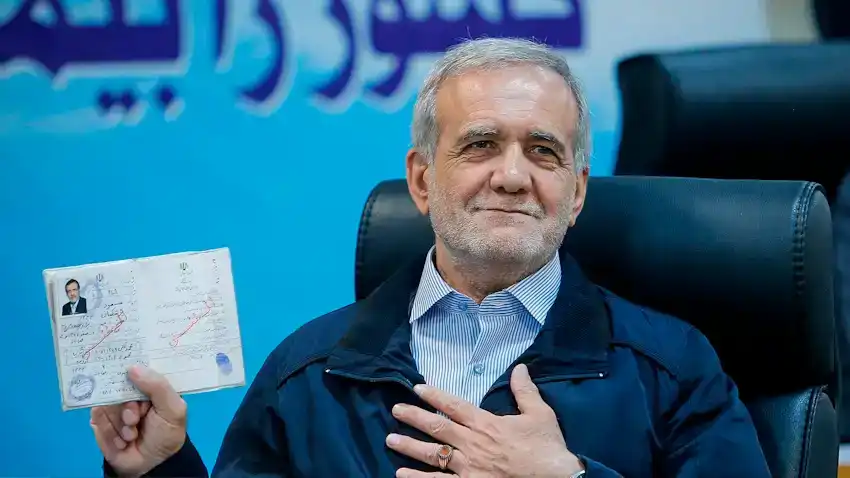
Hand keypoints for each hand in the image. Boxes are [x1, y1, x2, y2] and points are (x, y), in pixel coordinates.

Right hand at [90, 365, 187, 476]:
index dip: (134, 373)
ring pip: (107, 404)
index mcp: (149, 387)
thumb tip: (133, 367)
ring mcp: (114, 408)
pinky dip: (111, 432)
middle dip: (128, 406)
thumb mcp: (172, 408)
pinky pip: (97, 419)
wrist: (151, 465)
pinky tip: (122, 442)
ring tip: (131, 435)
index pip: (137, 369)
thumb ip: (158, 386)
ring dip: (121, 423)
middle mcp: (130, 394)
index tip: (129, 373)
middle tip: (136, 418)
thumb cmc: (166, 434)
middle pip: (118, 387)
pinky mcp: (100, 423)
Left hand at [386, 364, 582, 477]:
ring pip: (433, 455)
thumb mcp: (540, 414)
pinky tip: (402, 475)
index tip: (417, 388)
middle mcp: (473, 444)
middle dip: (413, 417)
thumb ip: (525, 391)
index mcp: (486, 424)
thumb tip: (519, 367)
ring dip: (409, 447)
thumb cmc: (547, 449)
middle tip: (395, 410)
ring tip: (390, 440)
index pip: (454, 406)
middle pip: (437, 428)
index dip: (434, 396)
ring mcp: (469, 469)